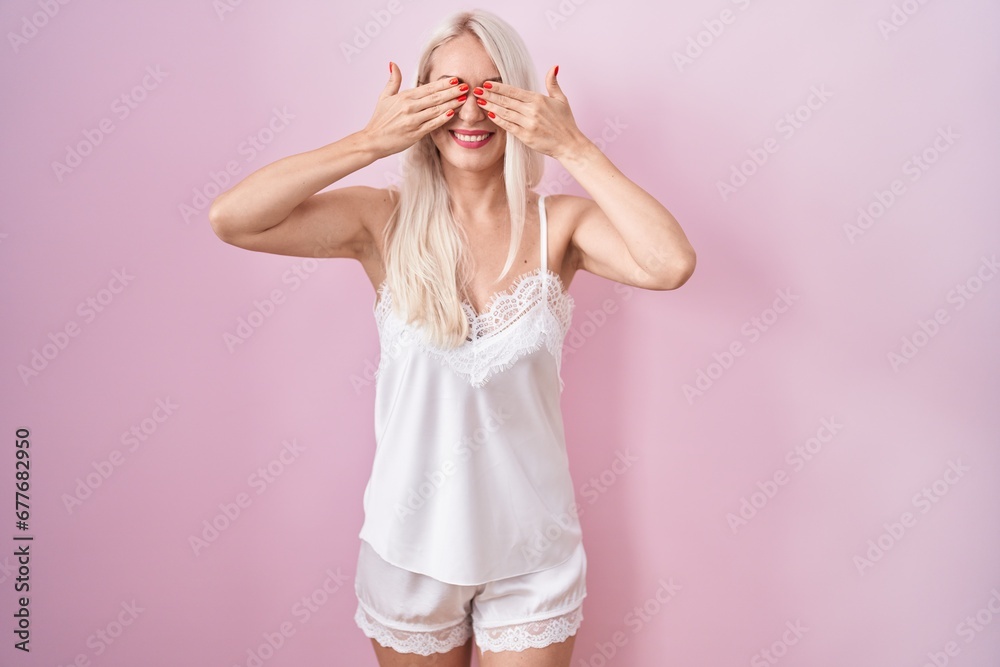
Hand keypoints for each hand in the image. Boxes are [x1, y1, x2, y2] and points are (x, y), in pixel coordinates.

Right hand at [362, 62, 466, 157]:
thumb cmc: (379, 119)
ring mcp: (413, 121)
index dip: (443, 83)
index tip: (456, 79)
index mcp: (404, 97)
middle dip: (452, 92)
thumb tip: (393, 64)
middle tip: (466, 87)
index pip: (428, 88)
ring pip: (436, 110)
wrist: (373, 140)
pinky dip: (443, 118)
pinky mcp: (415, 134)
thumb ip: (393, 81)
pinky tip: (452, 113)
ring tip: (464, 98)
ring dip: (451, 104)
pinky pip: (432, 125)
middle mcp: (409, 107)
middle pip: (435, 97)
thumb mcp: (384, 97)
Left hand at [471, 66, 589, 160]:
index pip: (513, 91)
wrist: (569, 144)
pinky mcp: (525, 136)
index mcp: (538, 99)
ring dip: (490, 106)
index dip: (498, 87)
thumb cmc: (565, 122)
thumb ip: (553, 83)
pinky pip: (508, 126)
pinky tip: (489, 114)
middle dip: (489, 95)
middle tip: (475, 90)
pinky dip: (498, 120)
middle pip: (506, 100)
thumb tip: (553, 67)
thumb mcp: (561, 99)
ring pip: (504, 112)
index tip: (486, 83)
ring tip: (478, 101)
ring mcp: (528, 124)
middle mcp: (532, 110)